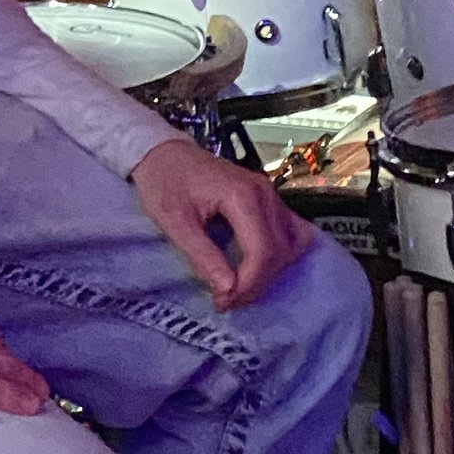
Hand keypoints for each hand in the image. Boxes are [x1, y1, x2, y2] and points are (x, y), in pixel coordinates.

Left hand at [130, 137, 310, 309]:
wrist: (163, 152)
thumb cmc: (164, 182)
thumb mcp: (174, 222)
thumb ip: (202, 256)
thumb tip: (227, 290)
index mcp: (242, 196)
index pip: (262, 250)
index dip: (248, 284)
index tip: (224, 302)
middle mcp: (264, 193)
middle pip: (279, 251)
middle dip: (256, 284)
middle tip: (227, 300)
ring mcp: (270, 194)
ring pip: (291, 243)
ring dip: (270, 272)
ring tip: (240, 287)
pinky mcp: (268, 198)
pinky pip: (291, 231)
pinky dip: (281, 254)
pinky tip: (258, 267)